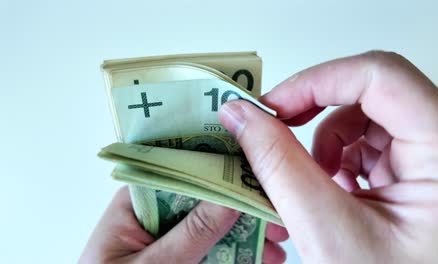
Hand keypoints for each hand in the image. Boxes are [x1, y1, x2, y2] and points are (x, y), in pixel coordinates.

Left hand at [79, 186, 287, 263]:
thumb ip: (192, 233)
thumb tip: (230, 198)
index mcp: (135, 203)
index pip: (180, 169)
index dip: (218, 165)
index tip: (252, 168)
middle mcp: (153, 214)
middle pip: (205, 196)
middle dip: (242, 203)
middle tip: (273, 209)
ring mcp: (168, 236)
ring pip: (214, 222)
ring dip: (248, 230)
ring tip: (276, 240)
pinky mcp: (181, 255)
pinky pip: (213, 246)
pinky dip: (238, 251)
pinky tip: (261, 255)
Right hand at [219, 51, 437, 262]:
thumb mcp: (328, 231)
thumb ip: (279, 165)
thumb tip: (241, 116)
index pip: (381, 76)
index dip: (318, 81)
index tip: (272, 107)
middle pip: (373, 92)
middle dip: (316, 113)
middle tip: (275, 133)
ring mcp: (437, 159)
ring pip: (368, 116)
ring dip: (327, 143)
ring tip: (316, 187)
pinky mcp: (420, 172)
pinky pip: (371, 142)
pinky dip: (340, 161)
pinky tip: (336, 194)